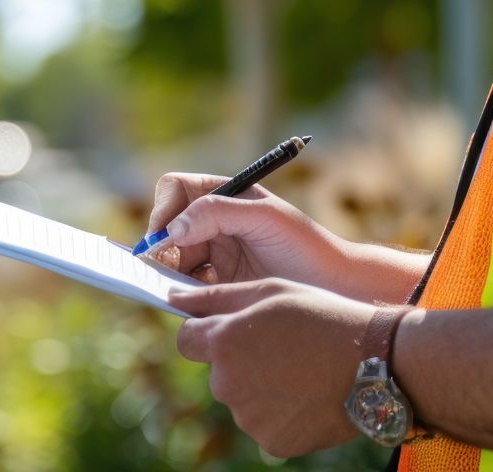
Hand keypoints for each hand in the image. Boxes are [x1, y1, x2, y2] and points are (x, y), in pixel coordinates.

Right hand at [146, 172, 347, 287]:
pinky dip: (182, 294)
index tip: (167, 236)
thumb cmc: (304, 245)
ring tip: (188, 288)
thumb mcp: (264, 218)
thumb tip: (173, 229)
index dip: (164, 209)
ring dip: (169, 274)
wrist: (332, 288)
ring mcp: (214, 255)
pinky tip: (198, 302)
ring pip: (171, 260)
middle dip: (160, 247)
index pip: (176, 189)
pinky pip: (184, 288)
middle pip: (167, 228)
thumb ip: (218, 213)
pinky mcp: (217, 287)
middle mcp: (214, 222)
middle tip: (163, 271)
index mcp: (225, 195)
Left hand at [172, 278, 373, 457]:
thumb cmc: (320, 315)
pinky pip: (263, 421)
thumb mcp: (270, 291)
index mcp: (224, 343)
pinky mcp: (271, 441)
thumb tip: (174, 300)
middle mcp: (227, 384)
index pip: (186, 340)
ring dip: (259, 381)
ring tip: (299, 364)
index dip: (206, 330)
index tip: (230, 326)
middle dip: (238, 356)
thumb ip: (216, 297)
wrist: (373, 362)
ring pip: (241, 395)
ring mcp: (249, 418)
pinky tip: (306, 389)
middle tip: (280, 341)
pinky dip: (278, 407)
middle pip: (217, 369)